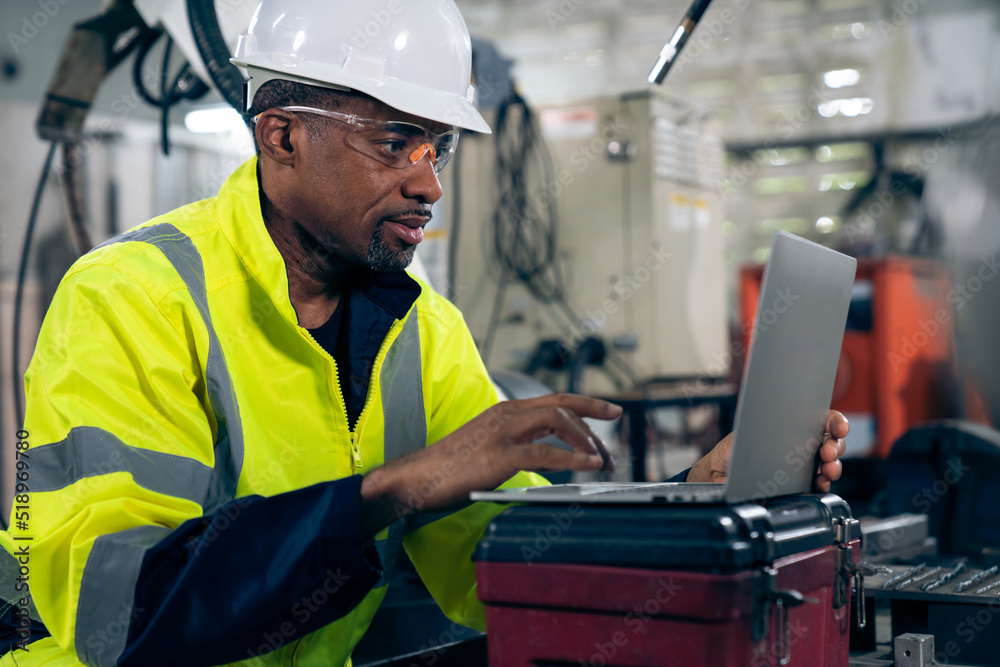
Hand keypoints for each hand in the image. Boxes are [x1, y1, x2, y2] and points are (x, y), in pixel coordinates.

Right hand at [360, 394, 621, 535]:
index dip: (587, 403)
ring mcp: (503, 432)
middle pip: (562, 405)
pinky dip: (573, 458)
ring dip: (586, 440)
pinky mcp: (499, 455)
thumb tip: (555, 460)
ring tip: (603, 461)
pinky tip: (589, 465)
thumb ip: (522, 449)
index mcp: (505, 411)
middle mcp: (506, 414)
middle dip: (594, 423)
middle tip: (613, 447)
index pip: (555, 399)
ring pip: (558, 421)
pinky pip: (546, 452)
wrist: (415, 479)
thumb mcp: (493, 451)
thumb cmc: (450, 470)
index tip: (612, 412)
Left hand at [688, 410, 848, 491]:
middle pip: (833, 443)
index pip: (822, 421)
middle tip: (828, 452)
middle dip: (837, 446)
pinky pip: (819, 486)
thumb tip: (780, 428)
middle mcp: (802, 447)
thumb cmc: (732, 449)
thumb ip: (765, 428)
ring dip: (834, 466)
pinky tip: (820, 483)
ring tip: (827, 469)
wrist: (717, 474)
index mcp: (792, 428)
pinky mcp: (798, 487)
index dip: (836, 422)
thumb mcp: (745, 433)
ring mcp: (803, 468)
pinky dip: (824, 485)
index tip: (839, 428)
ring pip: (830, 465)